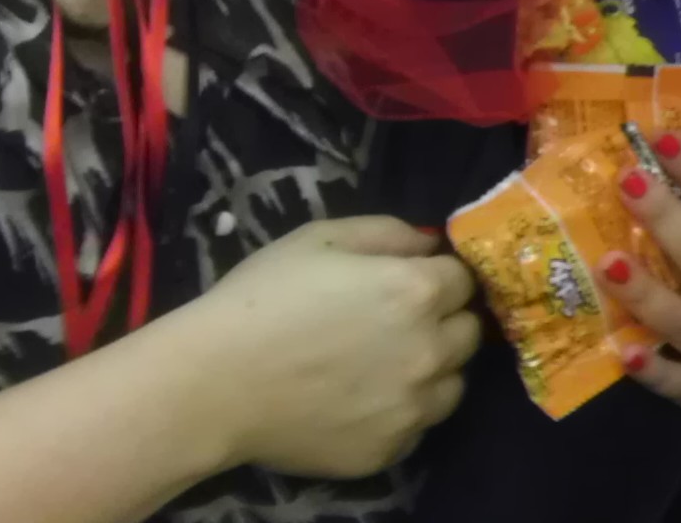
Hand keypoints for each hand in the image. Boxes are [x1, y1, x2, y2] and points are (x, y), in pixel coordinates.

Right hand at [170, 217, 481, 477]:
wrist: (213, 384)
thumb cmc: (261, 299)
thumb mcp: (320, 239)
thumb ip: (388, 233)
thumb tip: (429, 245)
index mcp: (416, 291)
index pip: (463, 280)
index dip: (439, 278)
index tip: (413, 283)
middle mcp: (429, 351)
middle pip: (468, 333)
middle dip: (444, 322)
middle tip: (398, 324)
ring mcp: (412, 407)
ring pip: (452, 384)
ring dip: (432, 371)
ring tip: (384, 366)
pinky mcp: (390, 449)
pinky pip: (417, 427)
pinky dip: (401, 413)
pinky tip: (362, 402)